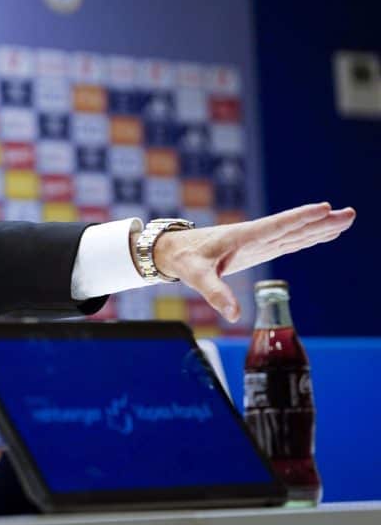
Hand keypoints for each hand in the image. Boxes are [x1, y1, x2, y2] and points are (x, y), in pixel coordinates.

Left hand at [151, 202, 355, 321]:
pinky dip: (306, 236)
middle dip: (321, 222)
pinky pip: (288, 241)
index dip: (299, 219)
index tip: (324, 208)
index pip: (276, 226)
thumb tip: (233, 315)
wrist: (174, 251)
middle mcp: (254, 238)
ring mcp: (258, 243)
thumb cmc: (185, 260)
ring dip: (319, 227)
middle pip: (293, 228)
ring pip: (294, 234)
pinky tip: (322, 233)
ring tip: (345, 218)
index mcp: (243, 238)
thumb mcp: (196, 276)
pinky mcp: (258, 249)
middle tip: (349, 213)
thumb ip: (215, 293)